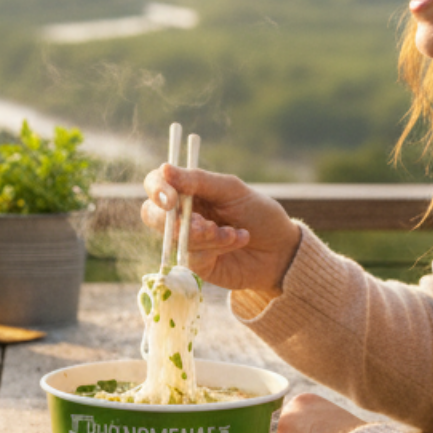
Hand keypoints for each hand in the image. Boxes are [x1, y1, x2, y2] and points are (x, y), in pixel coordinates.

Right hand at [140, 164, 300, 291]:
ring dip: (207, 235)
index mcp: (187, 191)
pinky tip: (237, 240)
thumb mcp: (231, 190)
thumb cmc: (257, 213)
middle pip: (152, 215)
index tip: (171, 197)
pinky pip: (192, 255)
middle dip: (176, 220)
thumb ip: (198, 180)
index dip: (157, 189)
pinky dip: (217, 246)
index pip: (156, 184)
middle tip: (203, 224)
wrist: (280, 250)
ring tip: (235, 232)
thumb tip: (164, 169)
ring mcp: (185, 240)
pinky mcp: (194, 264)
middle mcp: (180, 215)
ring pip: (175, 237)